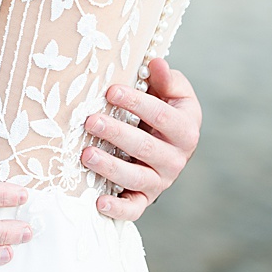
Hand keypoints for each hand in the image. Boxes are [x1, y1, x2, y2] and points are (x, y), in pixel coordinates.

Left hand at [81, 58, 201, 221]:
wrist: (169, 145)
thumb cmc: (166, 111)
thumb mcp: (173, 92)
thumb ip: (166, 78)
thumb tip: (156, 62)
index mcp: (186, 128)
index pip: (161, 115)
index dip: (136, 102)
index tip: (110, 90)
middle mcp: (177, 158)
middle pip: (146, 147)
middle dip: (117, 133)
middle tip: (90, 121)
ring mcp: (161, 181)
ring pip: (137, 178)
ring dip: (110, 167)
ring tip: (86, 155)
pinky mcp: (146, 199)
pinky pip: (133, 209)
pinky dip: (117, 209)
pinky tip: (98, 202)